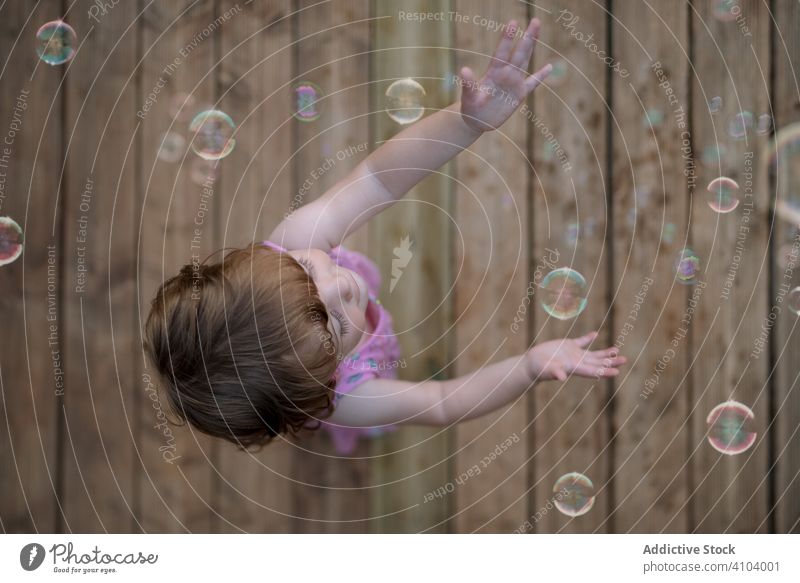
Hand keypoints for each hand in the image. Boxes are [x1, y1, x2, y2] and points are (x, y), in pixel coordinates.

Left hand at [459, 18, 551, 132]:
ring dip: (531, 46)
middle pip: (518, 53)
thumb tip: (464, 70)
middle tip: (535, 20)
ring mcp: (513, 82)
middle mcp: (505, 74)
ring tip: (537, 29)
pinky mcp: (519, 94)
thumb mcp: (469, 97)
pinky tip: (549, 67)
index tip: (513, 23)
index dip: (507, 39)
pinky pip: (532, 83)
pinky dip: (541, 76)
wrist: (476, 120)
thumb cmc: (470, 108)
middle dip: (527, 37)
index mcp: (494, 73)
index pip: (502, 53)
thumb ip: (468, 84)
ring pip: (525, 61)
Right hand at [524, 331, 626, 381]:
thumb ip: (555, 373)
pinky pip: (581, 341)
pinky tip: (595, 334)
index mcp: (574, 368)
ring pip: (593, 354)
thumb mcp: (547, 371)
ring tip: (616, 350)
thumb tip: (561, 378)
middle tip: (624, 360)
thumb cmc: (539, 369)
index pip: (593, 370)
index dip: (605, 371)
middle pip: (597, 363)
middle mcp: (577, 362)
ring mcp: (573, 354)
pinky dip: (588, 338)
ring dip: (604, 353)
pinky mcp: (567, 346)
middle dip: (611, 362)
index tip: (616, 371)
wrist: (532, 364)